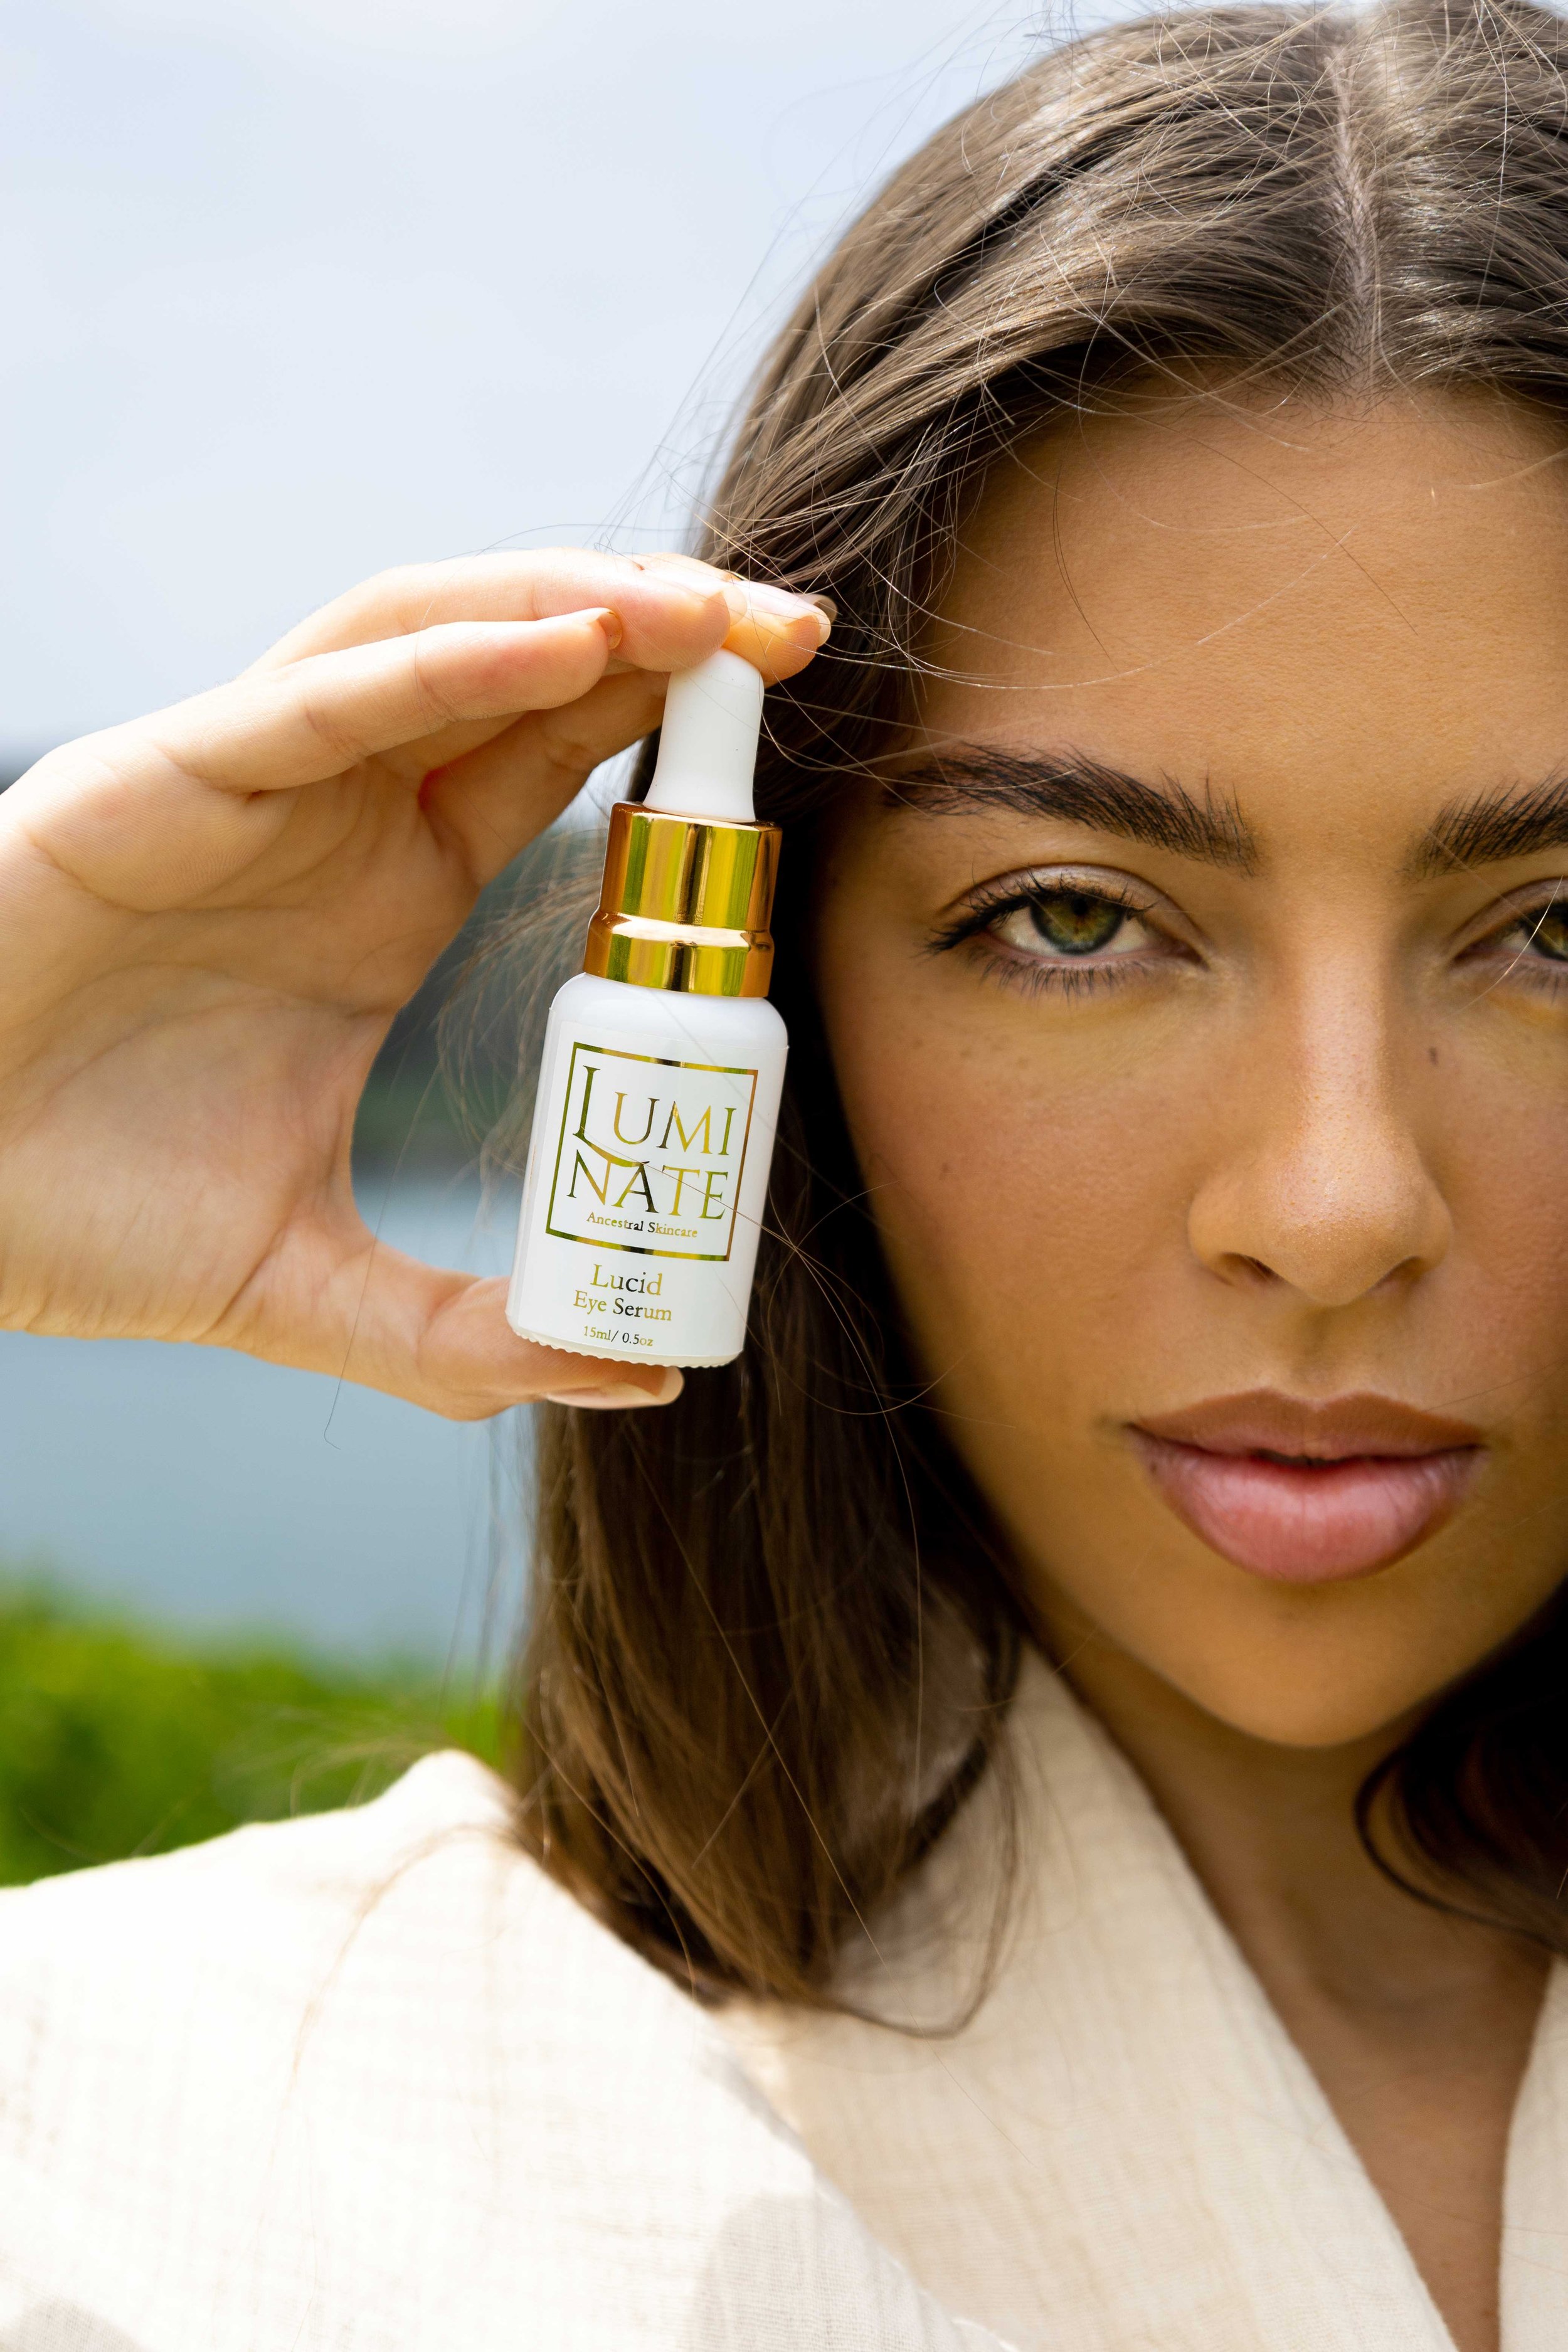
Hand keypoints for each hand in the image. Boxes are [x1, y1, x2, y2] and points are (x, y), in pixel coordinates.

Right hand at [0, 552, 827, 1416]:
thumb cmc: (83, 1216)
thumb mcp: (308, 1285)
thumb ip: (462, 1336)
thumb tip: (636, 1373)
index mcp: (385, 897)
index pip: (557, 767)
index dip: (672, 729)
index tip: (797, 718)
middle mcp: (335, 815)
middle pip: (525, 675)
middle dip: (662, 634)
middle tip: (800, 626)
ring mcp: (254, 781)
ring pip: (436, 641)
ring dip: (576, 610)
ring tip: (704, 610)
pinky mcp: (167, 774)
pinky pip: (325, 692)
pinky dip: (448, 659)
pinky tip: (566, 645)